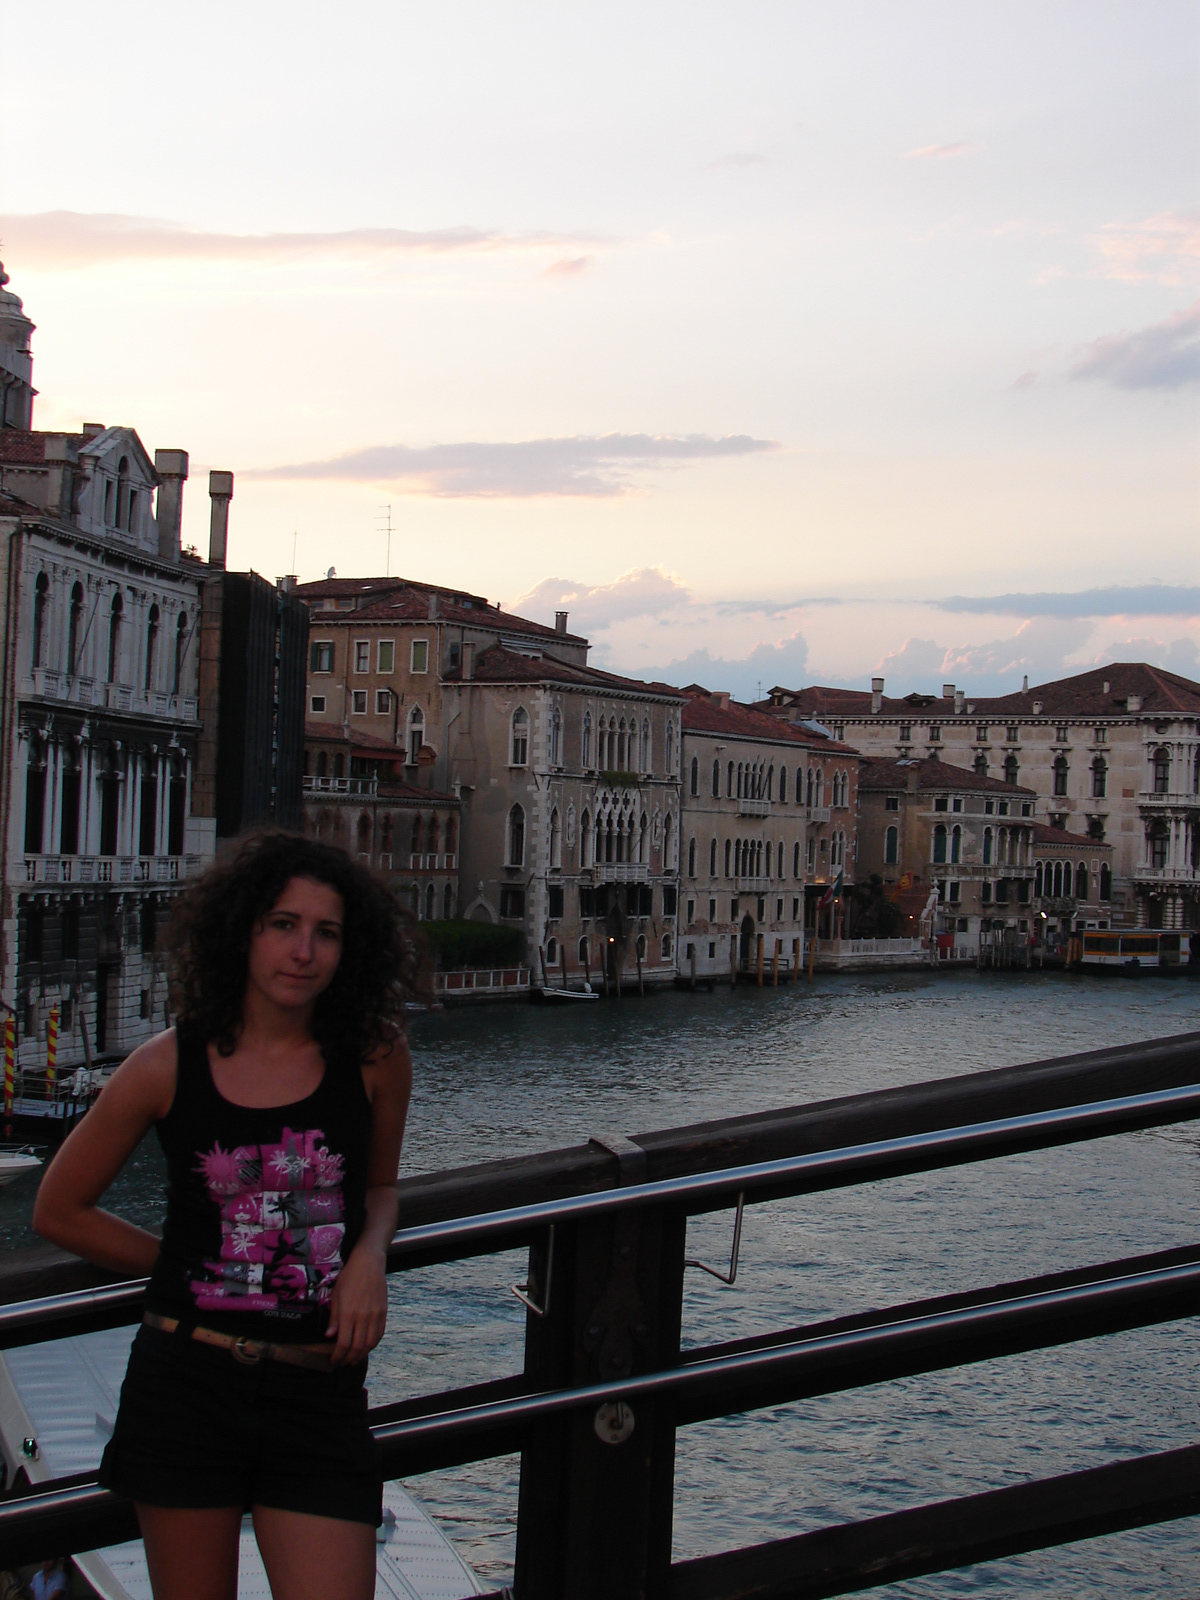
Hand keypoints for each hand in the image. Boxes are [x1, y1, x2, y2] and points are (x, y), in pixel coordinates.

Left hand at [325, 1243, 387, 1365]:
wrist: (368, 1263)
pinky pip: (379, 1334)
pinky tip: (367, 1347)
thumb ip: (334, 1318)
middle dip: (349, 1359)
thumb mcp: (336, 1296)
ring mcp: (375, 1315)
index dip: (338, 1356)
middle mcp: (362, 1317)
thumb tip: (329, 1336)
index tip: (333, 1360)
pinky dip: (373, 1344)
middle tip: (343, 1362)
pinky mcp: (383, 1312)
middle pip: (357, 1347)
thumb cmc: (349, 1277)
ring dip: (361, 1355)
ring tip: (354, 1358)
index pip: (343, 1343)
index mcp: (348, 1313)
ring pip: (370, 1344)